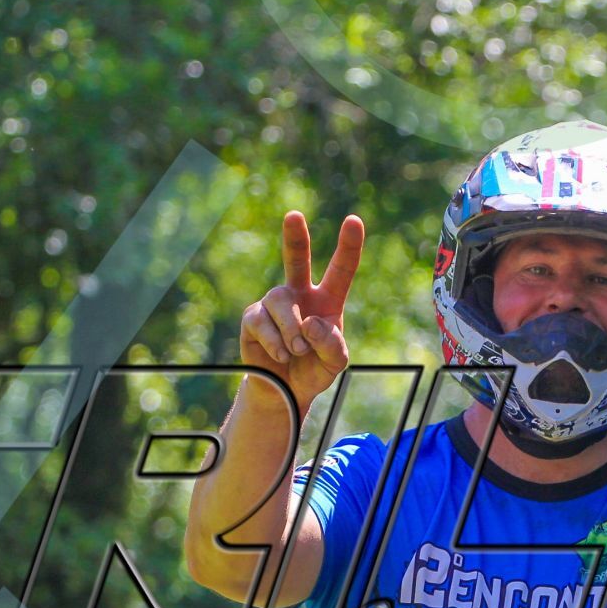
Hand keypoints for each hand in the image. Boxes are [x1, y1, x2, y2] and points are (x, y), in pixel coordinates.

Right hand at [240, 211, 364, 411]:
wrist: (285, 391)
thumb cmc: (314, 369)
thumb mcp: (335, 361)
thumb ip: (332, 343)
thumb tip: (310, 322)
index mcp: (327, 299)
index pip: (341, 269)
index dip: (348, 245)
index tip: (353, 220)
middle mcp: (299, 294)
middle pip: (296, 259)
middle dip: (294, 237)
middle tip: (293, 215)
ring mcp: (274, 303)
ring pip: (282, 303)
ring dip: (292, 330)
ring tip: (297, 351)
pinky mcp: (253, 317)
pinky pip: (262, 322)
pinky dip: (275, 341)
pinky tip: (281, 354)